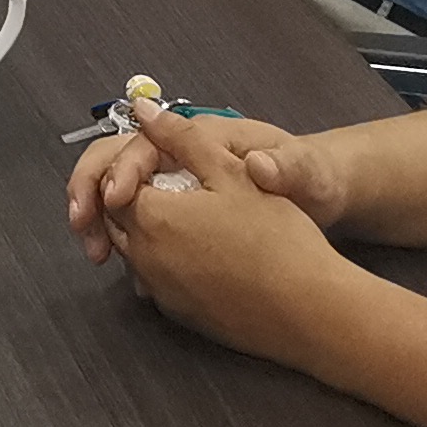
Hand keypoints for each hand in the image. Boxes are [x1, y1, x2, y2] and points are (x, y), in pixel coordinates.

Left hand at [83, 98, 361, 365]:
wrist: (312, 310)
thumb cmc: (277, 238)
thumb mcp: (231, 171)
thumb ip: (181, 137)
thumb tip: (144, 110)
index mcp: (151, 218)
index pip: (114, 185)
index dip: (136, 169)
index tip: (168, 164)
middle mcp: (145, 259)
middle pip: (119, 219)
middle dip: (136, 198)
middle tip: (180, 186)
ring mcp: (162, 293)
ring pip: (136, 251)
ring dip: (151, 231)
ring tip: (195, 217)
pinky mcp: (182, 316)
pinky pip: (157, 281)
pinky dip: (167, 261)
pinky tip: (206, 252)